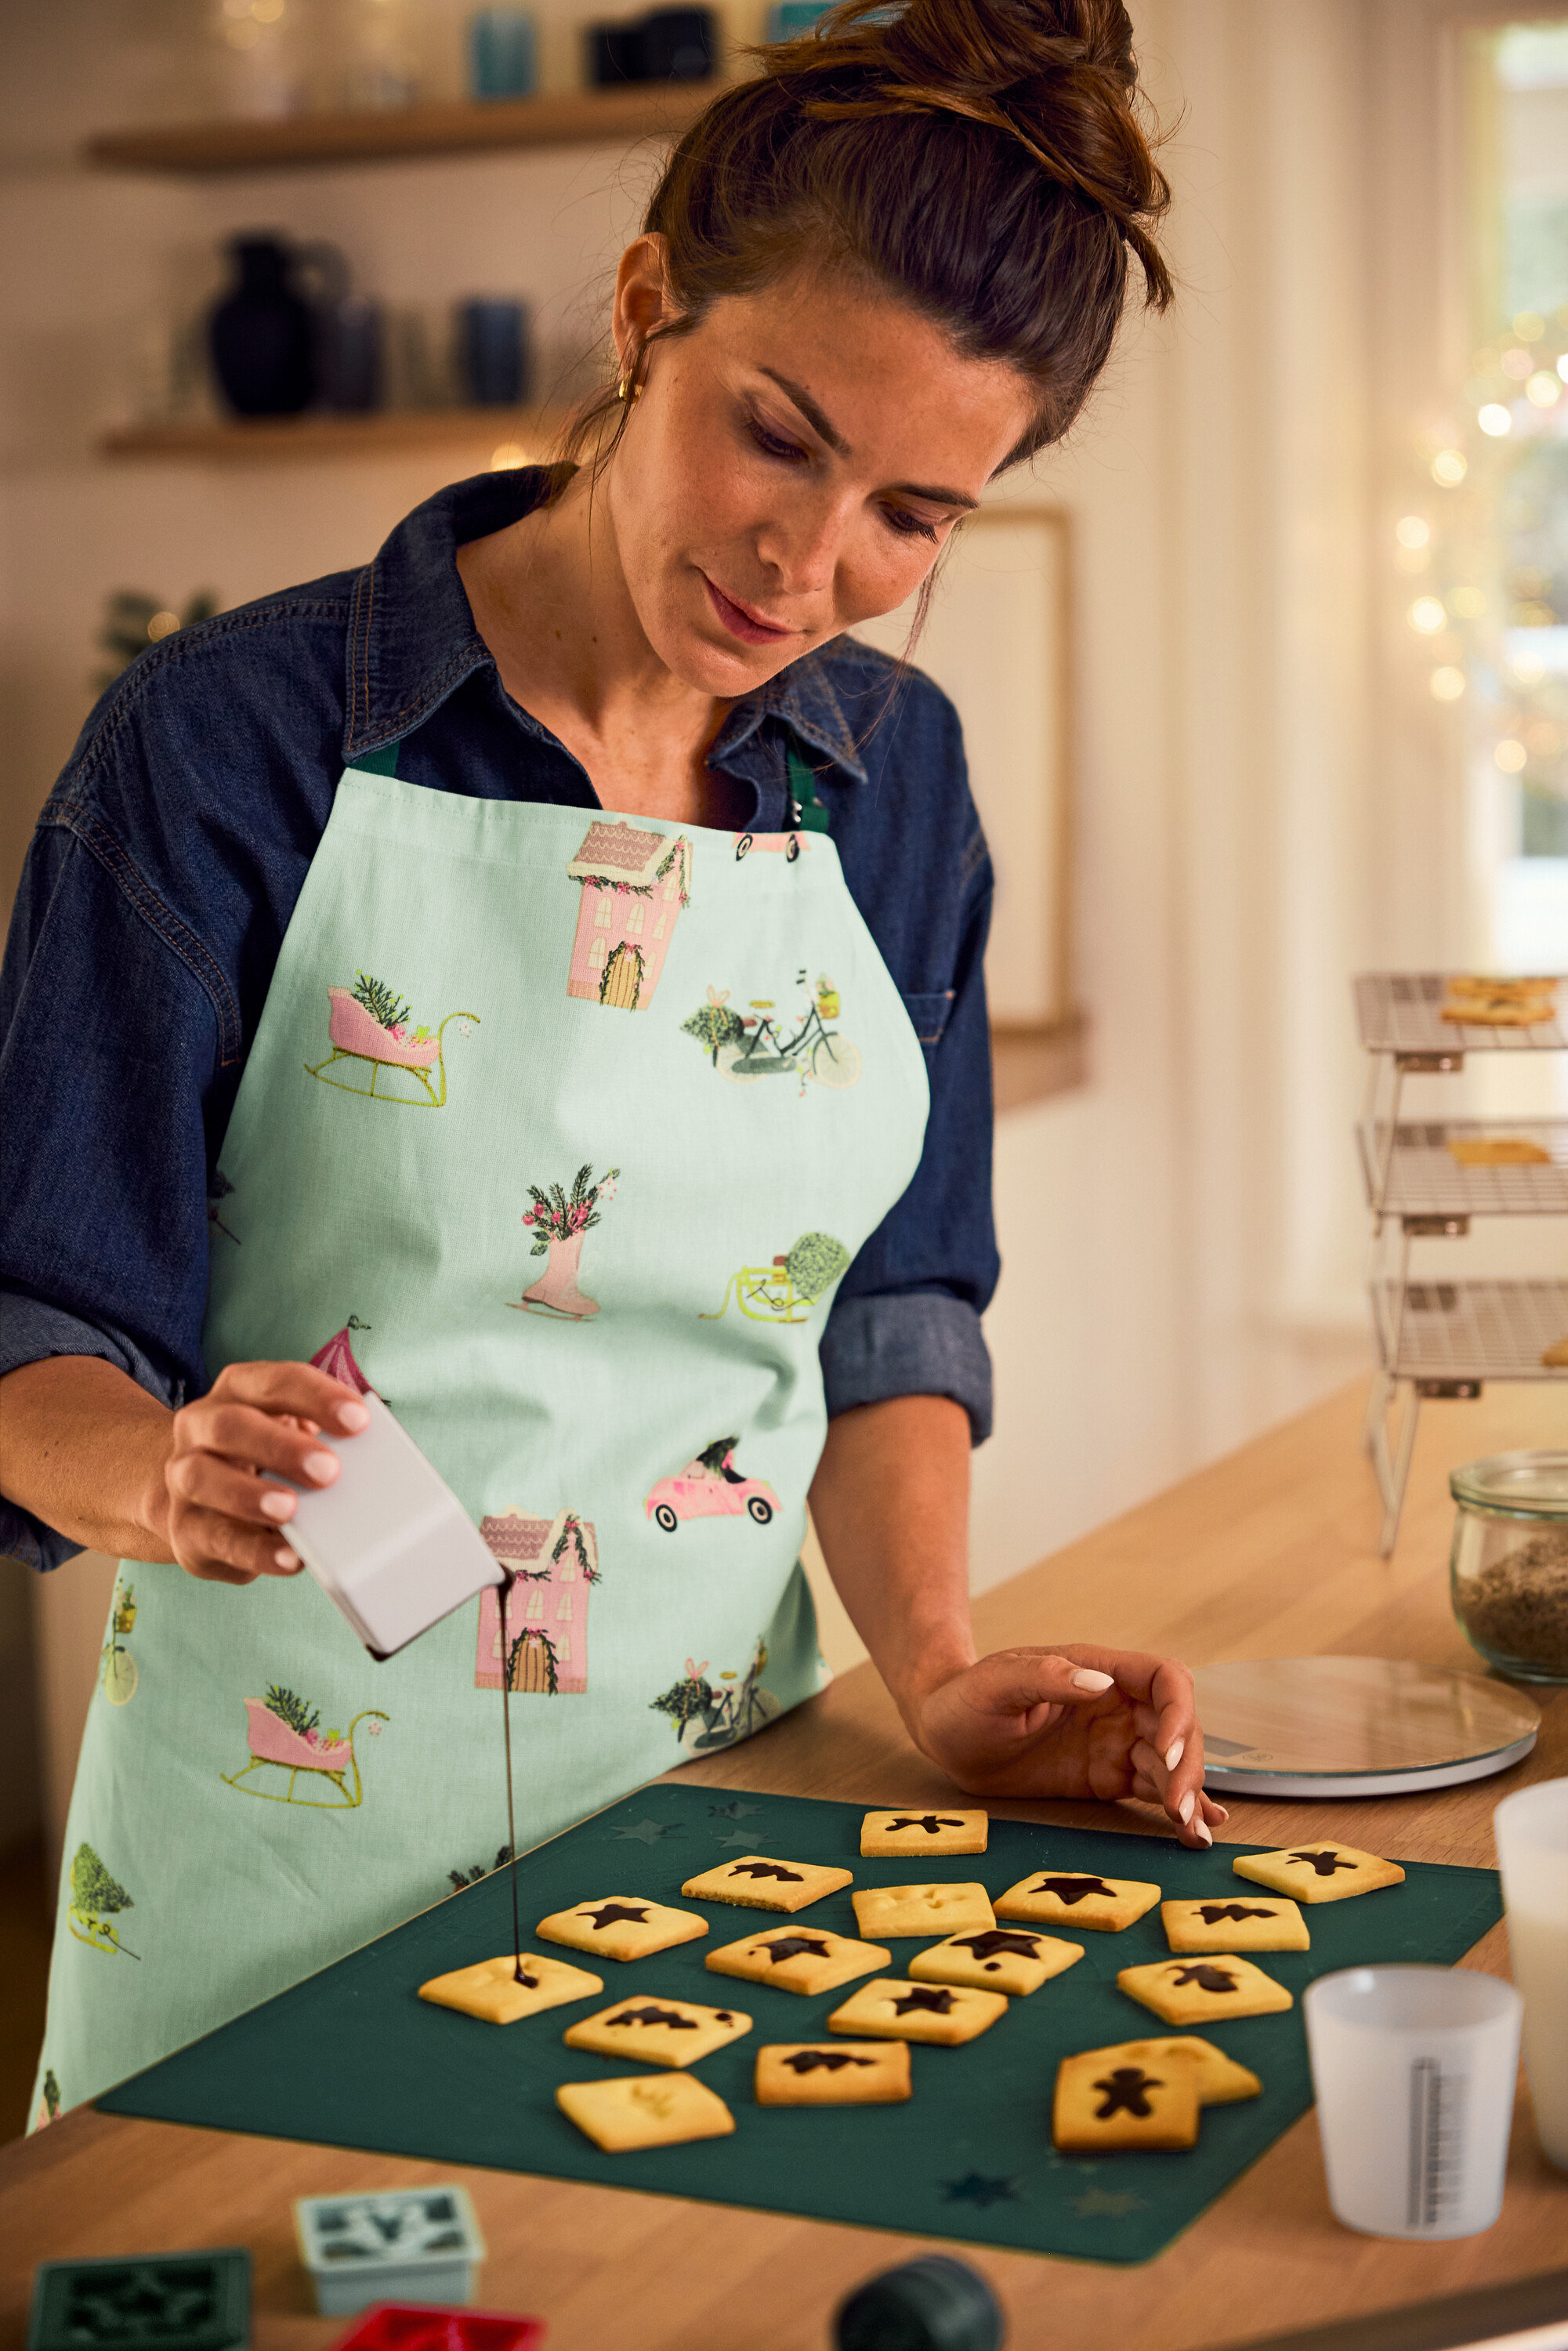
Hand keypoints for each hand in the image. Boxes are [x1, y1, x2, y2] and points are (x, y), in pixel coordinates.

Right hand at [162, 1361, 368, 1585]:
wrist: (200, 1495)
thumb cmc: (266, 1458)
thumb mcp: (293, 1436)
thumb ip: (325, 1442)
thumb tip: (375, 1469)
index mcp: (236, 1391)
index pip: (273, 1382)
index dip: (316, 1397)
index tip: (359, 1420)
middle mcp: (200, 1426)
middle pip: (230, 1425)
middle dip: (280, 1446)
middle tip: (329, 1470)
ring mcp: (183, 1477)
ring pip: (201, 1477)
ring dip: (249, 1494)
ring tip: (291, 1511)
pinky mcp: (184, 1527)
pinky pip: (212, 1537)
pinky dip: (253, 1549)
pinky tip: (289, 1557)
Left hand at [909, 1643, 1226, 1847]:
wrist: (945, 1735)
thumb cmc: (966, 1697)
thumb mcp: (995, 1682)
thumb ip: (1045, 1675)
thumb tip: (1098, 1682)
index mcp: (1099, 1670)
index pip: (1165, 1680)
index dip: (1180, 1712)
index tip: (1168, 1750)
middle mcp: (1117, 1705)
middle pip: (1179, 1727)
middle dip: (1188, 1766)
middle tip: (1177, 1808)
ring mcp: (1116, 1743)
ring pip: (1173, 1764)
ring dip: (1190, 1794)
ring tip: (1195, 1832)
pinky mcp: (1107, 1778)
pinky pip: (1153, 1791)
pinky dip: (1178, 1809)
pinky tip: (1195, 1831)